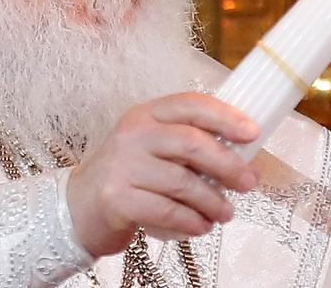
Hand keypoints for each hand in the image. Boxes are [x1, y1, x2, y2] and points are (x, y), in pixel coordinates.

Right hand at [66, 92, 260, 256]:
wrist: (78, 206)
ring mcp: (123, 165)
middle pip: (191, 143)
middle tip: (248, 182)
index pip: (191, 104)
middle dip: (227, 164)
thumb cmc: (128, 175)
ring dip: (212, 200)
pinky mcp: (117, 198)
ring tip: (226, 213)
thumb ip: (186, 143)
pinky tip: (201, 226)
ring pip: (182, 182)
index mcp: (147, 114)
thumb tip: (241, 154)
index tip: (252, 133)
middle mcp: (134, 133)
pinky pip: (166, 210)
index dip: (225, 116)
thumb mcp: (152, 147)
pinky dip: (190, 220)